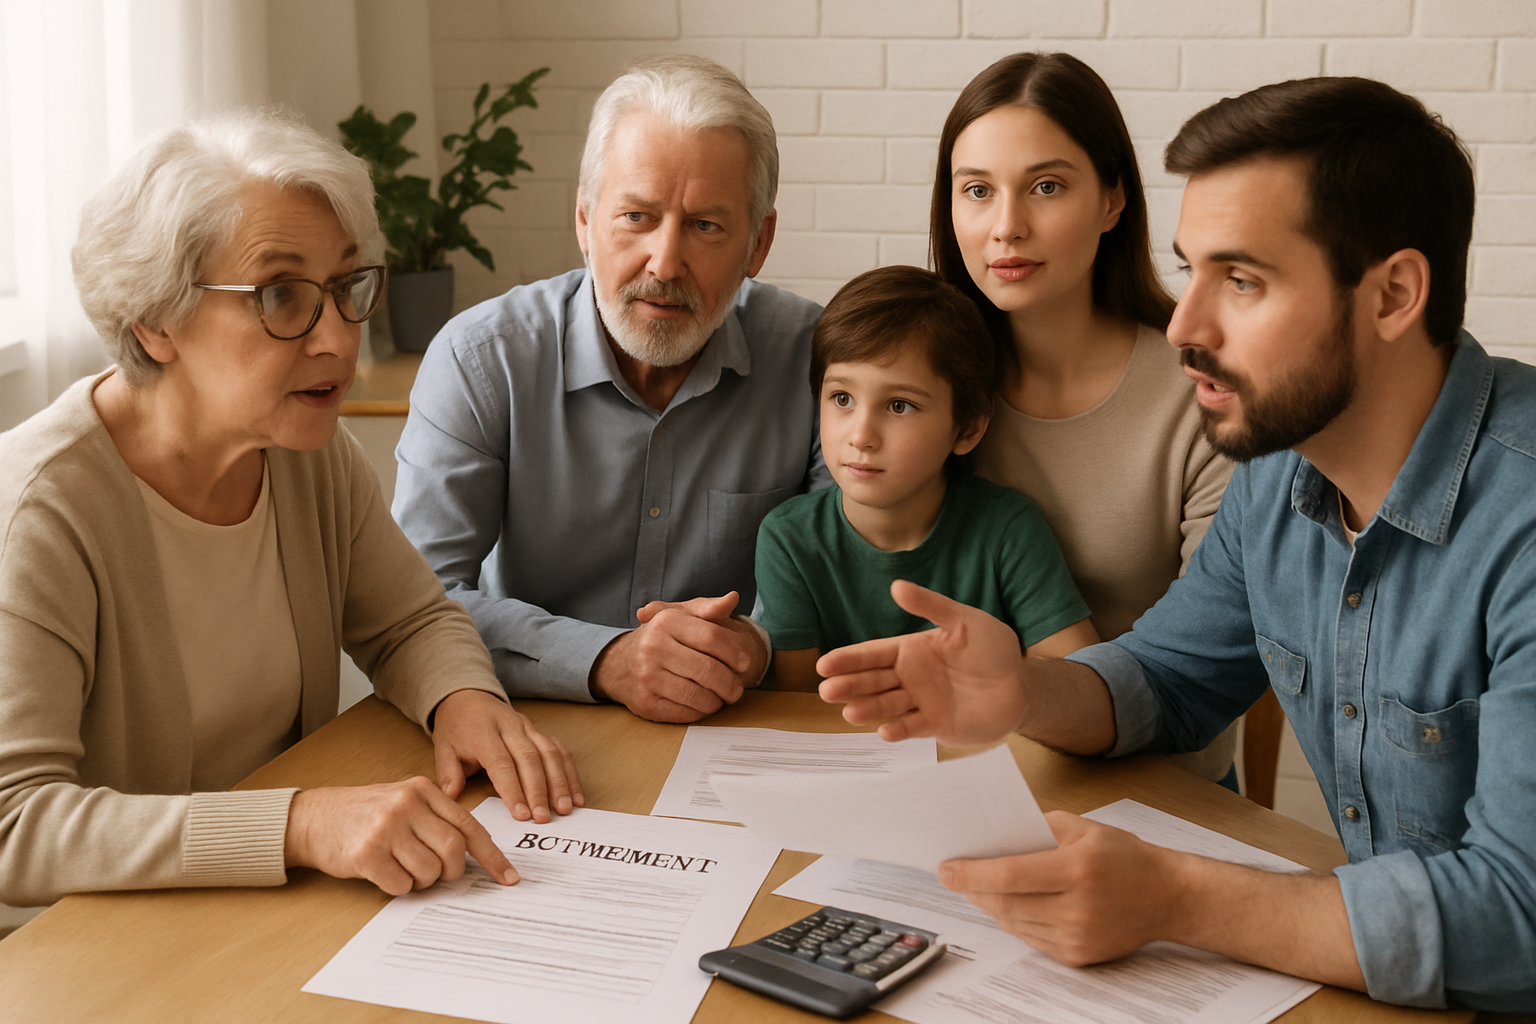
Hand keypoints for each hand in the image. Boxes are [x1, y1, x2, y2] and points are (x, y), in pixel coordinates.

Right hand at [284, 777, 519, 895]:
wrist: (311, 818)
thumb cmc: (362, 813)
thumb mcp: (403, 801)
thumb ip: (436, 819)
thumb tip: (472, 854)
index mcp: (422, 789)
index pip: (469, 826)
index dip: (492, 856)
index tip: (508, 877)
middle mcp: (407, 804)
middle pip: (454, 851)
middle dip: (451, 872)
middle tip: (438, 875)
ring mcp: (386, 827)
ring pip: (429, 871)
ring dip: (421, 881)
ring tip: (402, 869)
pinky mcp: (367, 853)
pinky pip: (402, 885)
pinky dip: (399, 887)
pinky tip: (383, 873)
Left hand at [431, 689, 582, 821]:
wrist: (468, 697)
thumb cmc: (456, 727)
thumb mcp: (442, 747)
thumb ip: (448, 773)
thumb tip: (452, 797)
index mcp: (483, 732)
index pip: (501, 762)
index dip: (512, 789)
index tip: (520, 814)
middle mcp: (510, 727)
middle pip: (530, 759)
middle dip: (539, 791)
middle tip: (543, 818)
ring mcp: (528, 727)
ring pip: (550, 753)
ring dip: (560, 783)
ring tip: (564, 809)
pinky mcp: (539, 731)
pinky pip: (559, 750)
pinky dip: (569, 773)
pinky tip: (575, 795)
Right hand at [590, 592, 764, 721]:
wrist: (619, 663)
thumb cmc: (661, 638)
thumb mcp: (681, 616)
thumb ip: (708, 608)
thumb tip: (733, 597)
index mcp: (666, 621)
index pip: (712, 637)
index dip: (734, 652)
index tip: (744, 662)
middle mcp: (653, 647)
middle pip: (708, 670)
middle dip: (731, 684)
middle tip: (737, 689)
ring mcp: (647, 676)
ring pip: (699, 696)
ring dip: (718, 701)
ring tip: (722, 697)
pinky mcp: (645, 703)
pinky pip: (685, 713)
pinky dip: (701, 712)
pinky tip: (703, 704)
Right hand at [816, 580, 1026, 745]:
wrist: (1022, 685)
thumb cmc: (994, 649)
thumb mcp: (964, 620)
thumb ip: (931, 606)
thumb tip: (896, 586)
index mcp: (911, 650)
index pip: (872, 654)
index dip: (849, 659)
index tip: (825, 664)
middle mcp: (910, 677)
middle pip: (872, 681)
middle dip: (849, 685)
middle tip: (827, 690)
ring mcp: (921, 702)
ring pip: (887, 705)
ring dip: (868, 709)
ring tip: (849, 713)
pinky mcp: (936, 725)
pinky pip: (912, 727)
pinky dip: (897, 730)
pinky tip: (885, 732)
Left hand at [939, 811, 1172, 966]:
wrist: (1167, 897)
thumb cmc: (1125, 857)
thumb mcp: (1085, 827)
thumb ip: (1039, 825)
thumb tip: (995, 833)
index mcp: (1078, 870)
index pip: (1010, 875)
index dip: (971, 873)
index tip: (946, 868)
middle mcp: (1077, 908)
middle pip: (1005, 903)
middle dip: (972, 889)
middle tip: (954, 876)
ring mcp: (1077, 937)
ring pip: (1013, 923)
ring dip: (990, 904)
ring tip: (978, 887)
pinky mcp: (1078, 956)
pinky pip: (1030, 938)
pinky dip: (1014, 920)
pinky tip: (1010, 904)